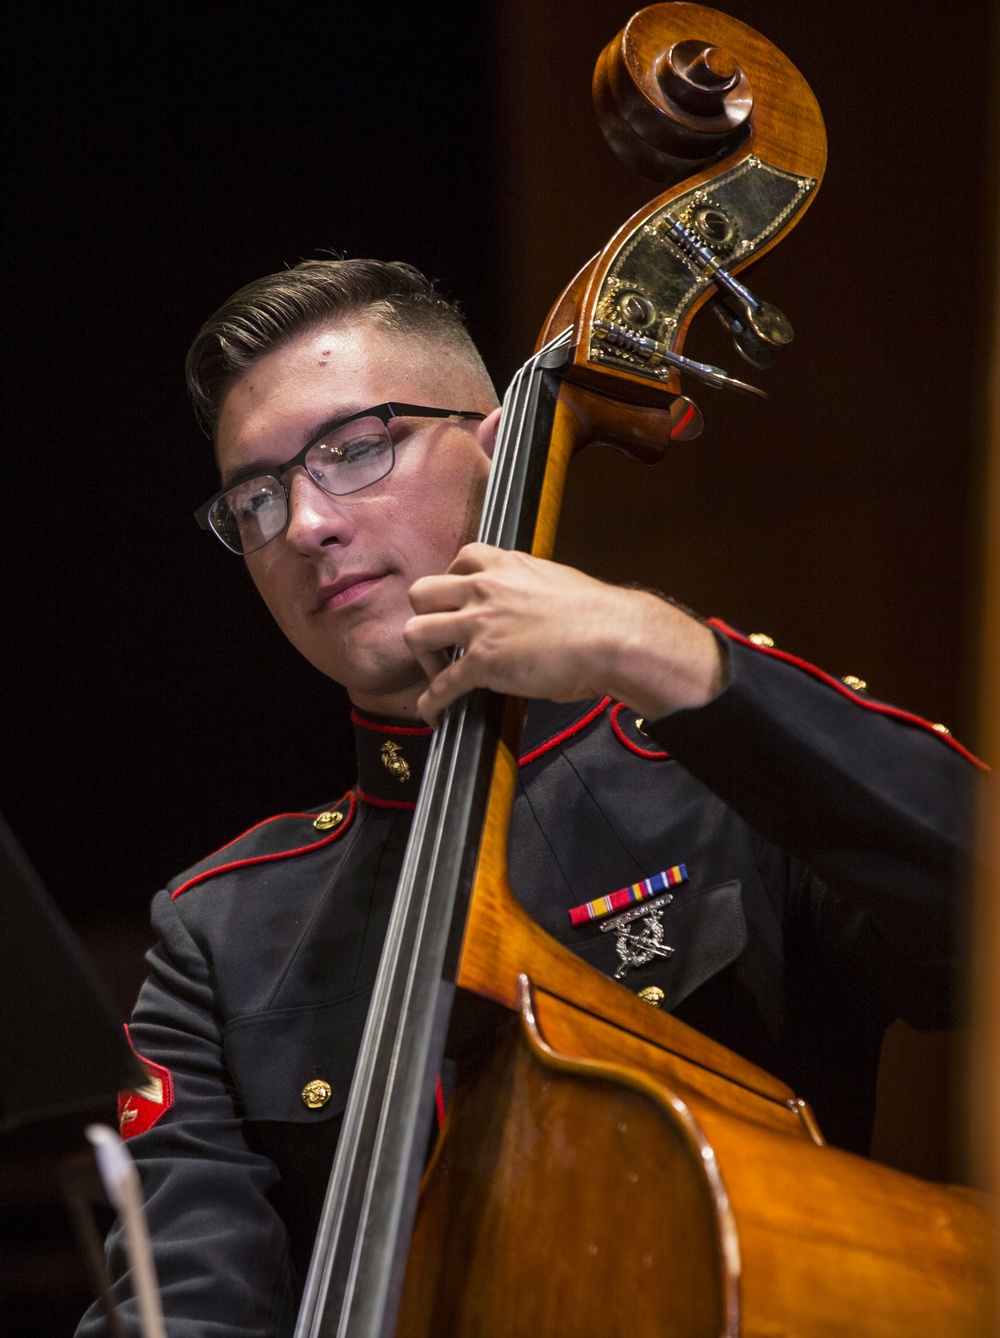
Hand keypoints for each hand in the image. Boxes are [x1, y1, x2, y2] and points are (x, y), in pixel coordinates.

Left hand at [404, 544, 724, 724]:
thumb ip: (531, 590)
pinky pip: (441, 683)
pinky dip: (431, 701)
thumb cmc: (598, 616)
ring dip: (423, 656)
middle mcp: (484, 589)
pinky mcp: (482, 662)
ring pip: (416, 633)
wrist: (613, 636)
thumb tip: (528, 610)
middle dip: (425, 616)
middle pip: (422, 592)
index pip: (462, 557)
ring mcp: (479, 625)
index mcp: (507, 566)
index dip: (453, 581)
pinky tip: (432, 711)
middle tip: (442, 637)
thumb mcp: (558, 584)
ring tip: (437, 671)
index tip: (457, 599)